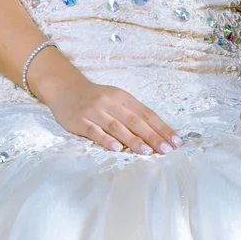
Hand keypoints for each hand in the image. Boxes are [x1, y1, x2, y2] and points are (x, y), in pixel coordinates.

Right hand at [29, 52, 178, 153]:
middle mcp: (110, 103)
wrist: (64, 88)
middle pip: (135, 121)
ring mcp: (94, 111)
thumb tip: (156, 133)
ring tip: (147, 152)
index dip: (162, 128)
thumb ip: (133, 114)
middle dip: (153, 136)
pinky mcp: (79, 121)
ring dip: (133, 140)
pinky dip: (107, 140)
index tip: (176, 141)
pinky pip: (95, 131)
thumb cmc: (95, 97)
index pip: (147, 114)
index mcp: (123, 97)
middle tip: (167, 149)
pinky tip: (118, 148)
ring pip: (117, 127)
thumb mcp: (116, 99)